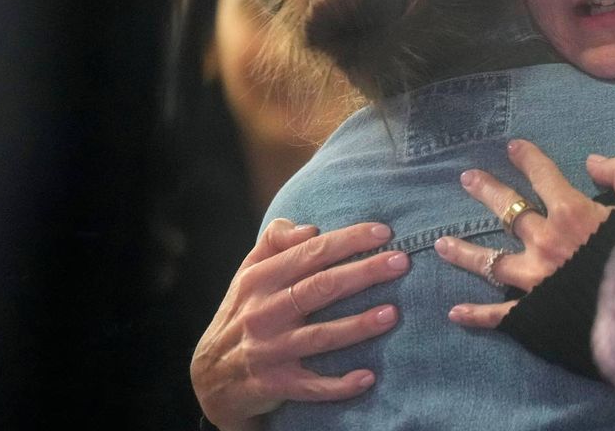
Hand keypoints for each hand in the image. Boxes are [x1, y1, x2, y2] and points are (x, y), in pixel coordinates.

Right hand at [191, 218, 409, 430]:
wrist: (212, 375)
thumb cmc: (245, 312)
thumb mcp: (249, 273)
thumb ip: (274, 241)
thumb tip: (310, 228)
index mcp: (259, 279)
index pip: (310, 252)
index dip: (348, 240)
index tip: (384, 232)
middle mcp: (263, 312)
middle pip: (320, 287)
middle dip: (364, 272)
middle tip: (402, 262)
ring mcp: (268, 350)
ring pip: (319, 336)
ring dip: (358, 326)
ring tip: (393, 313)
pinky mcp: (274, 384)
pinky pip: (311, 385)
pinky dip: (338, 384)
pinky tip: (368, 377)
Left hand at [434, 139, 614, 328]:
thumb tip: (593, 161)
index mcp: (571, 212)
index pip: (543, 175)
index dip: (528, 158)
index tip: (513, 147)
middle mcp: (545, 240)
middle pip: (508, 210)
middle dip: (487, 191)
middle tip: (467, 178)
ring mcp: (534, 278)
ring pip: (489, 261)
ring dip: (464, 251)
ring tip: (441, 243)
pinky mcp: (531, 312)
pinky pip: (498, 314)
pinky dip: (476, 315)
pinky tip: (454, 312)